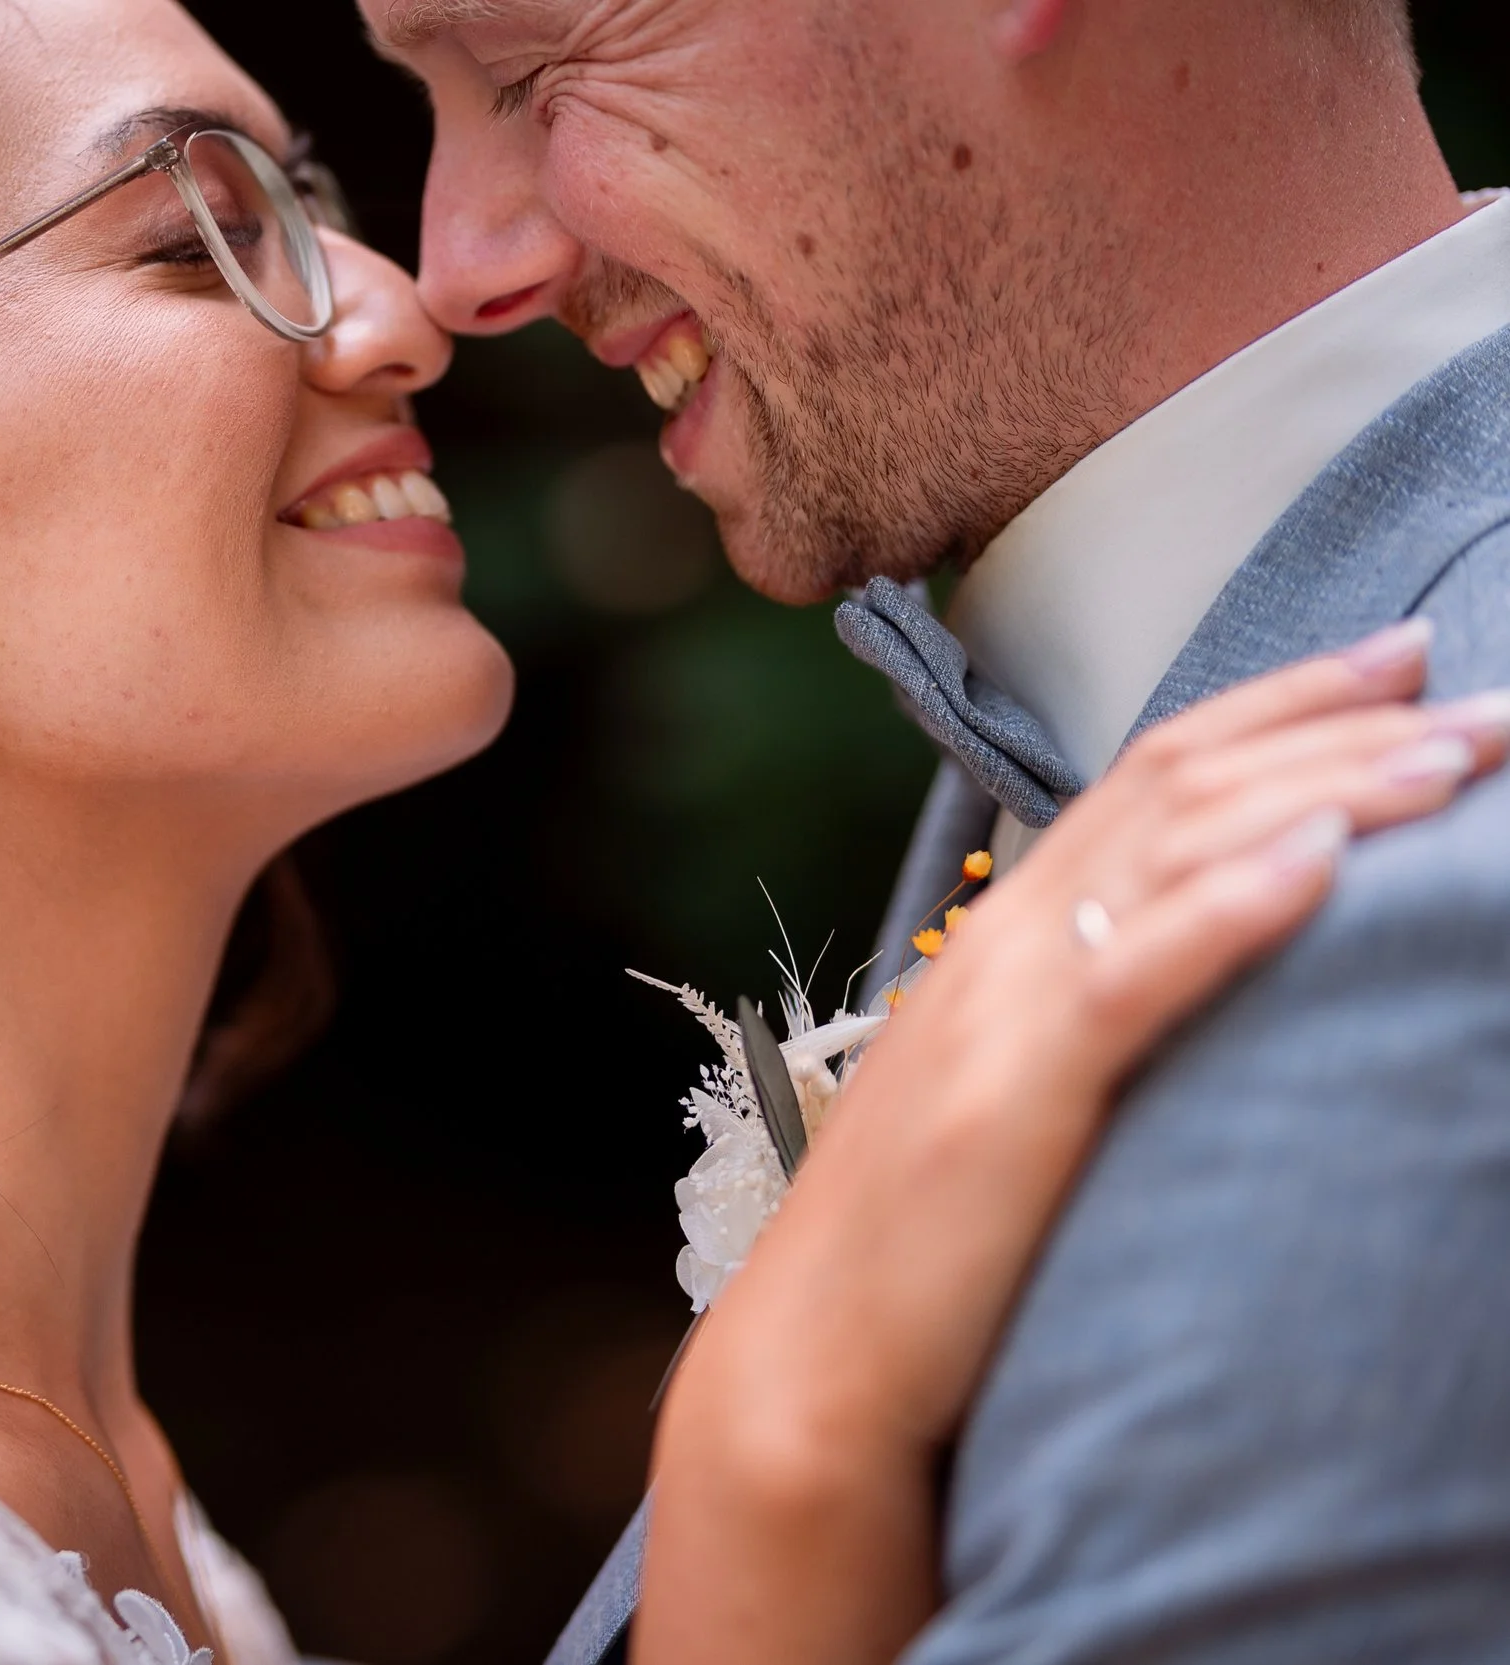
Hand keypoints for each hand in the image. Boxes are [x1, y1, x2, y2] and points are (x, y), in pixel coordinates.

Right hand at [638, 618, 1509, 1664]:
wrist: (818, 1361)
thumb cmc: (928, 1252)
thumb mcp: (1014, 1104)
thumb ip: (1091, 1024)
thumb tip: (1204, 984)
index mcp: (1004, 942)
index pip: (1149, 778)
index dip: (1277, 708)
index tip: (1398, 666)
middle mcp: (1000, 947)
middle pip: (1178, 789)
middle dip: (1337, 728)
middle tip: (1481, 695)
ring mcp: (1000, 1011)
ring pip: (1173, 855)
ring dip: (1325, 789)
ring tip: (1454, 755)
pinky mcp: (1012, 1092)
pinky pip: (1132, 975)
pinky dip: (1229, 903)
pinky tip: (1322, 856)